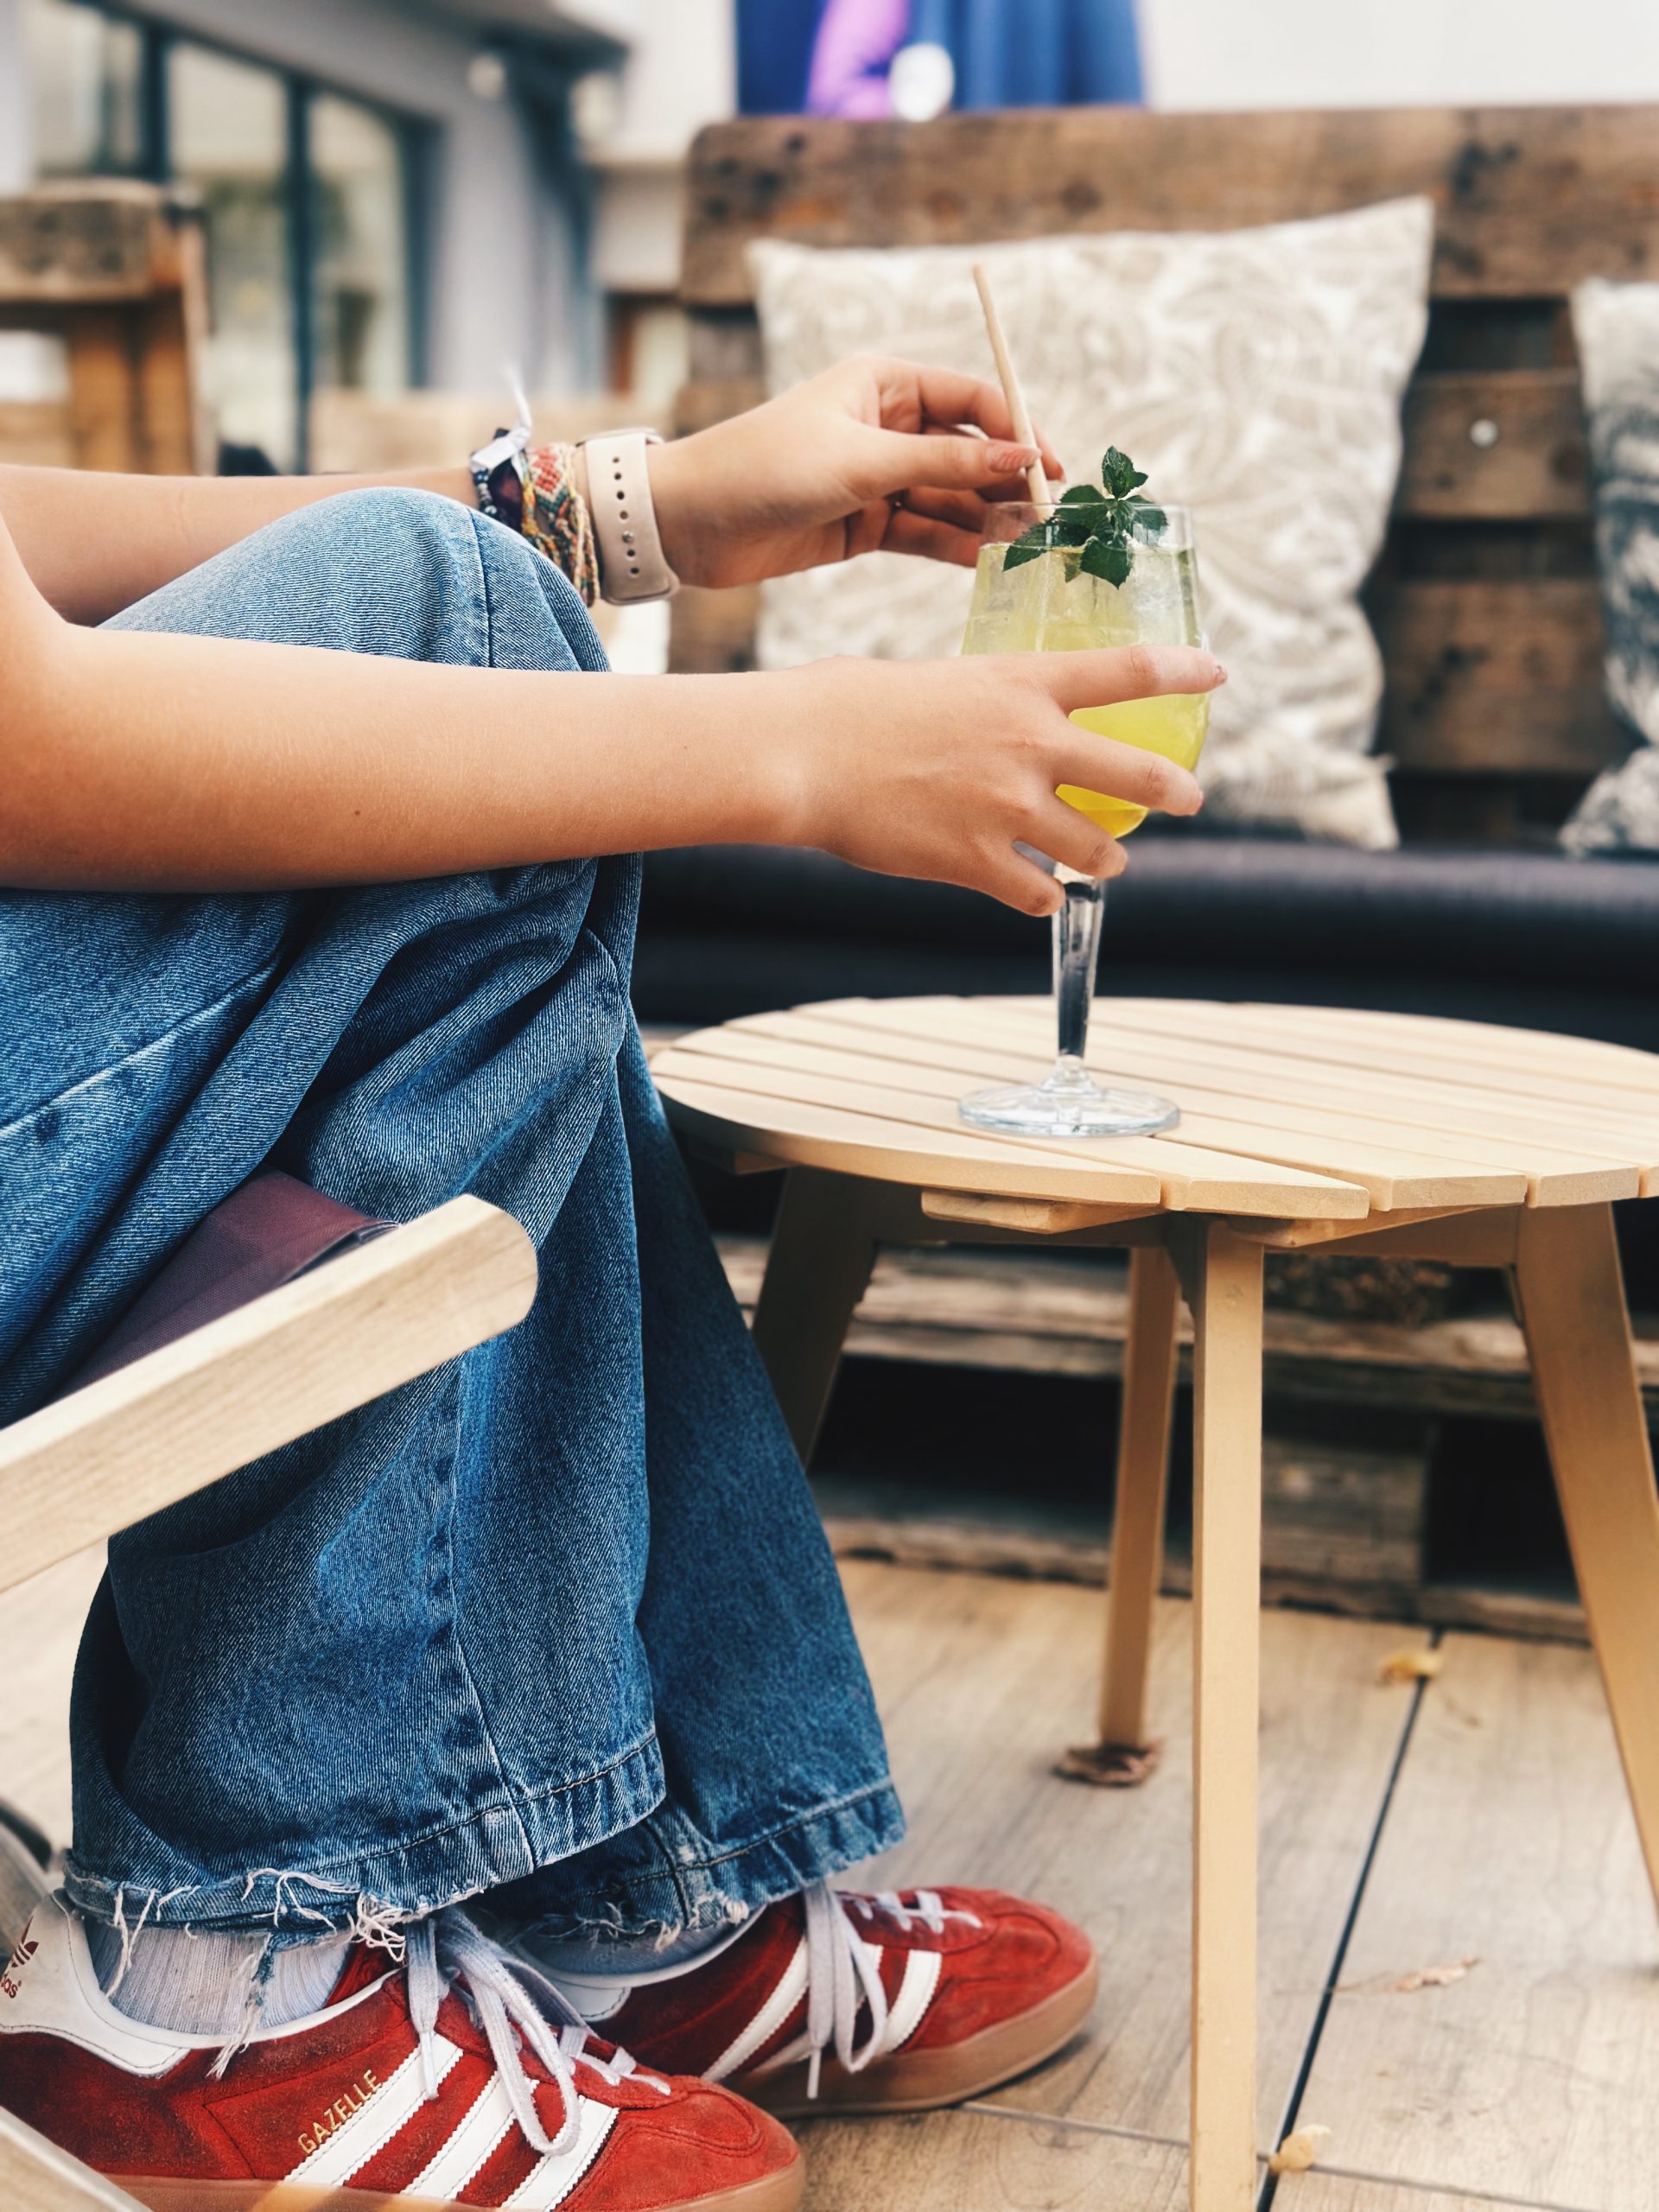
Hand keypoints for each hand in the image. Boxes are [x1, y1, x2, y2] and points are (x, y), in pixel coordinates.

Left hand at [646, 356, 1063, 589]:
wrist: (689, 523)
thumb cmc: (766, 467)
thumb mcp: (862, 461)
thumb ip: (944, 461)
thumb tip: (1020, 457)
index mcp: (883, 384)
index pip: (972, 398)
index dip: (1016, 430)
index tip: (1052, 467)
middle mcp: (885, 426)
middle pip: (967, 451)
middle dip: (1006, 483)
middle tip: (1048, 519)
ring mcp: (876, 478)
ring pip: (948, 498)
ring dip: (985, 521)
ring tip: (1025, 548)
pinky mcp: (863, 524)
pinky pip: (923, 533)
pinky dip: (952, 547)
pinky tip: (985, 563)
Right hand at [751, 643, 1222, 912]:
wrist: (803, 755)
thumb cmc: (849, 706)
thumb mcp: (935, 681)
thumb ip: (984, 704)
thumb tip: (993, 723)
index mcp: (1022, 684)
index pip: (1128, 670)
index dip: (1182, 671)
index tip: (1217, 674)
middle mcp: (1032, 745)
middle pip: (1140, 774)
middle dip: (1177, 791)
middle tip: (1190, 798)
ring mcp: (1010, 808)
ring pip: (1097, 851)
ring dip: (1106, 861)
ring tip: (1104, 864)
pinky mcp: (980, 862)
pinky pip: (1038, 895)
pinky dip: (1040, 897)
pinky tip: (1033, 894)